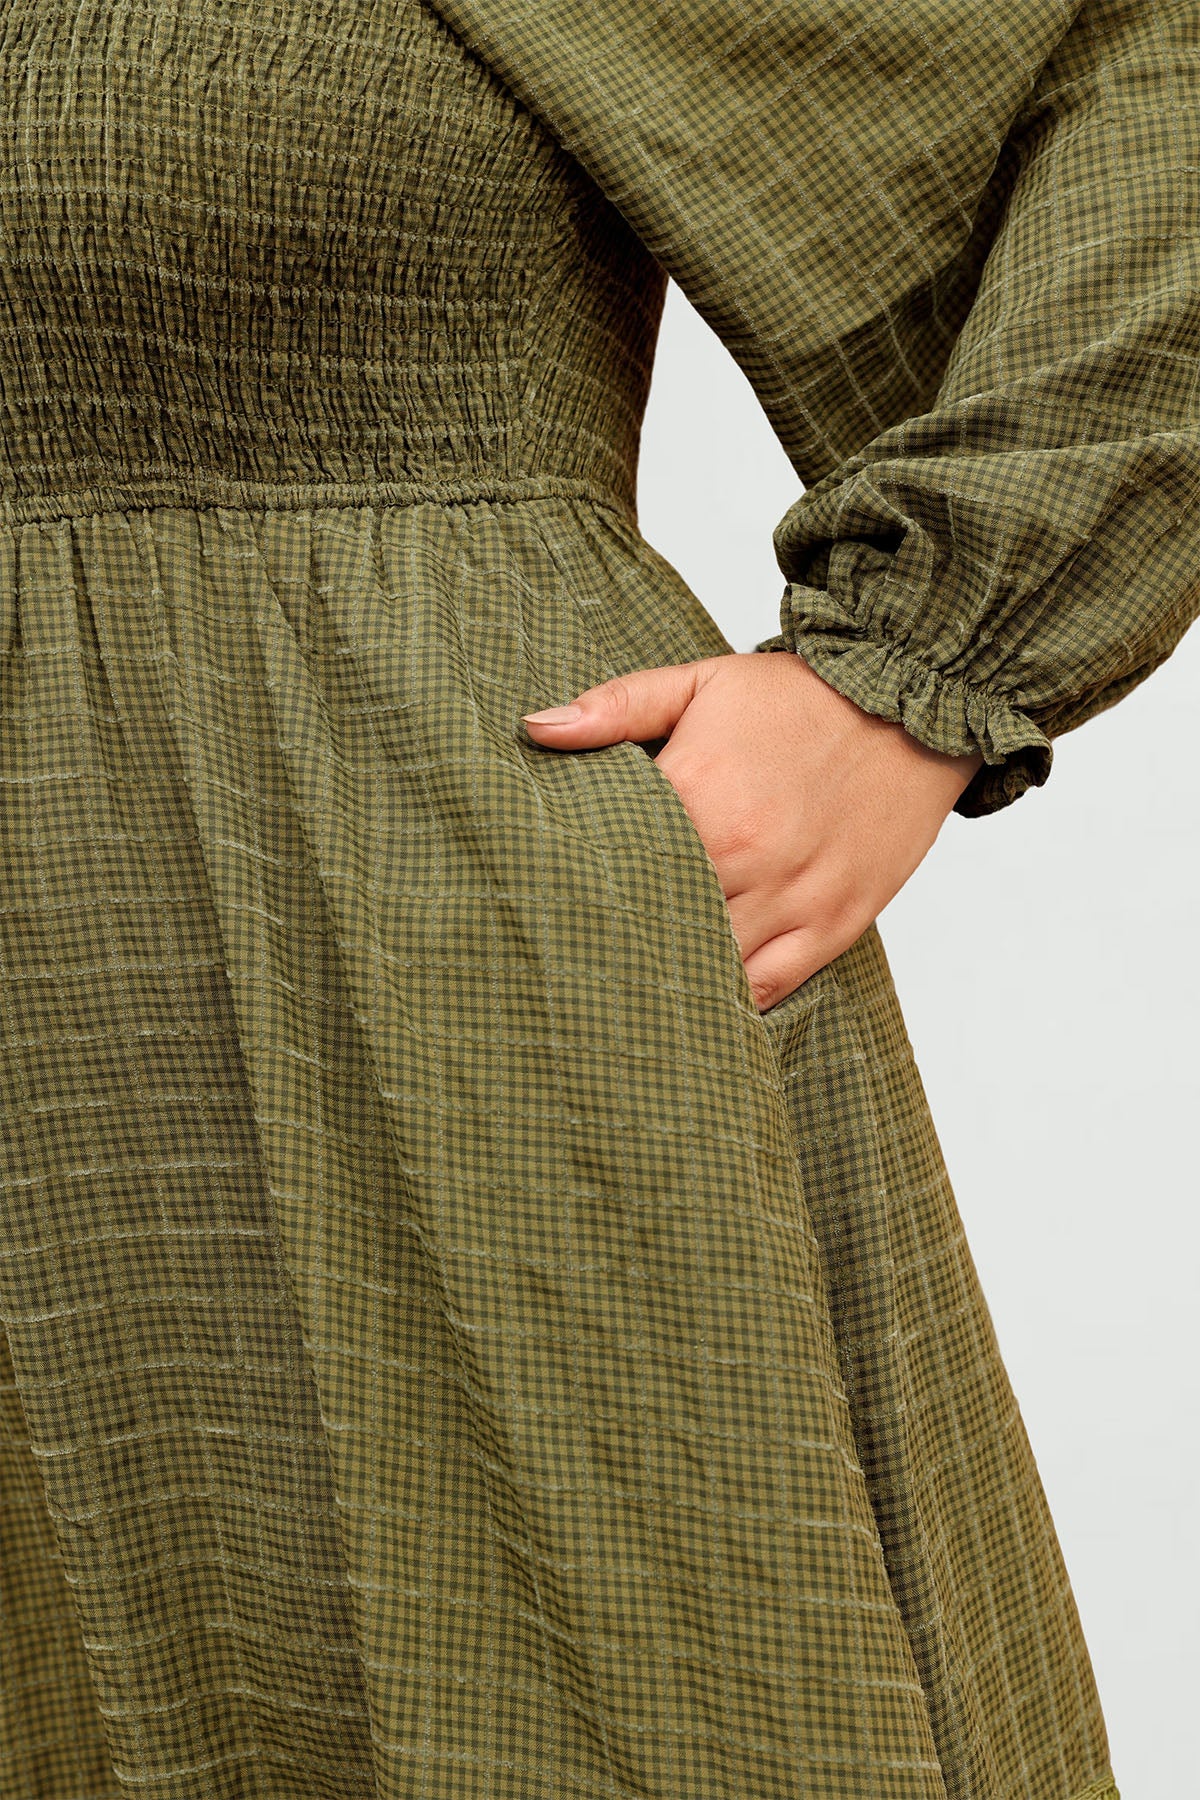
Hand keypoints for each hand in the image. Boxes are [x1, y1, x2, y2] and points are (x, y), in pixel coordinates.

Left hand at [522, 651, 984, 1012]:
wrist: (913, 699)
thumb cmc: (802, 697)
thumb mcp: (701, 683)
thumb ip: (615, 708)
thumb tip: (537, 728)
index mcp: (701, 798)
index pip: (615, 866)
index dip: (576, 890)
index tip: (547, 907)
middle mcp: (745, 859)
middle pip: (655, 928)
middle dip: (615, 947)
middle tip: (574, 968)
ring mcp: (794, 899)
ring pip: (711, 970)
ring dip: (671, 980)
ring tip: (626, 995)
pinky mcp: (835, 924)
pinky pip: (771, 988)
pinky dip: (733, 1001)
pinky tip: (700, 1004)